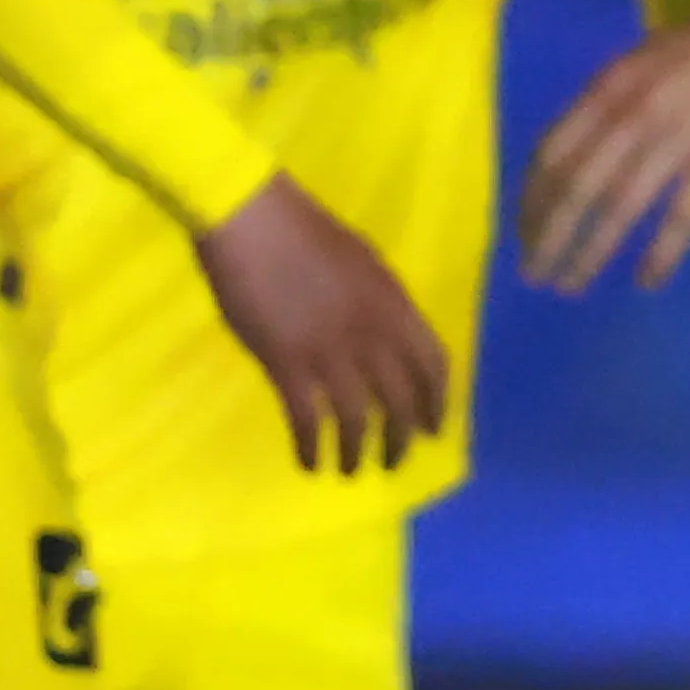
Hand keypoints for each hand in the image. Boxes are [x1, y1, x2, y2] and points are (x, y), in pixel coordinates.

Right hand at [193, 174, 450, 471]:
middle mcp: (372, 332)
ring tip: (351, 471)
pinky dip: (311, 448)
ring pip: (359, 419)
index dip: (437, 401)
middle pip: (401, 400)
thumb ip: (380, 302)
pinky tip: (309, 463)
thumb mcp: (362, 261)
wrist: (252, 218)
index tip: (434, 428)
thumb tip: (389, 338)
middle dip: (402, 438)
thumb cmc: (303, 231)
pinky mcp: (286, 363)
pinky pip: (308, 420)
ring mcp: (330, 350)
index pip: (434, 363)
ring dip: (357, 452)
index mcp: (394, 302)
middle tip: (394, 461)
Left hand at [519, 18, 689, 292]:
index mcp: (607, 90)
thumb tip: (567, 155)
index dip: (533, 199)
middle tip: (534, 274)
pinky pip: (681, 216)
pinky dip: (660, 253)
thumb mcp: (635, 64)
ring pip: (620, 208)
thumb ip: (602, 105)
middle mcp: (631, 117)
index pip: (553, 154)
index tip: (522, 233)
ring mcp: (674, 140)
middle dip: (550, 236)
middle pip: (577, 188)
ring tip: (572, 284)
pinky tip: (646, 281)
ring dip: (590, 251)